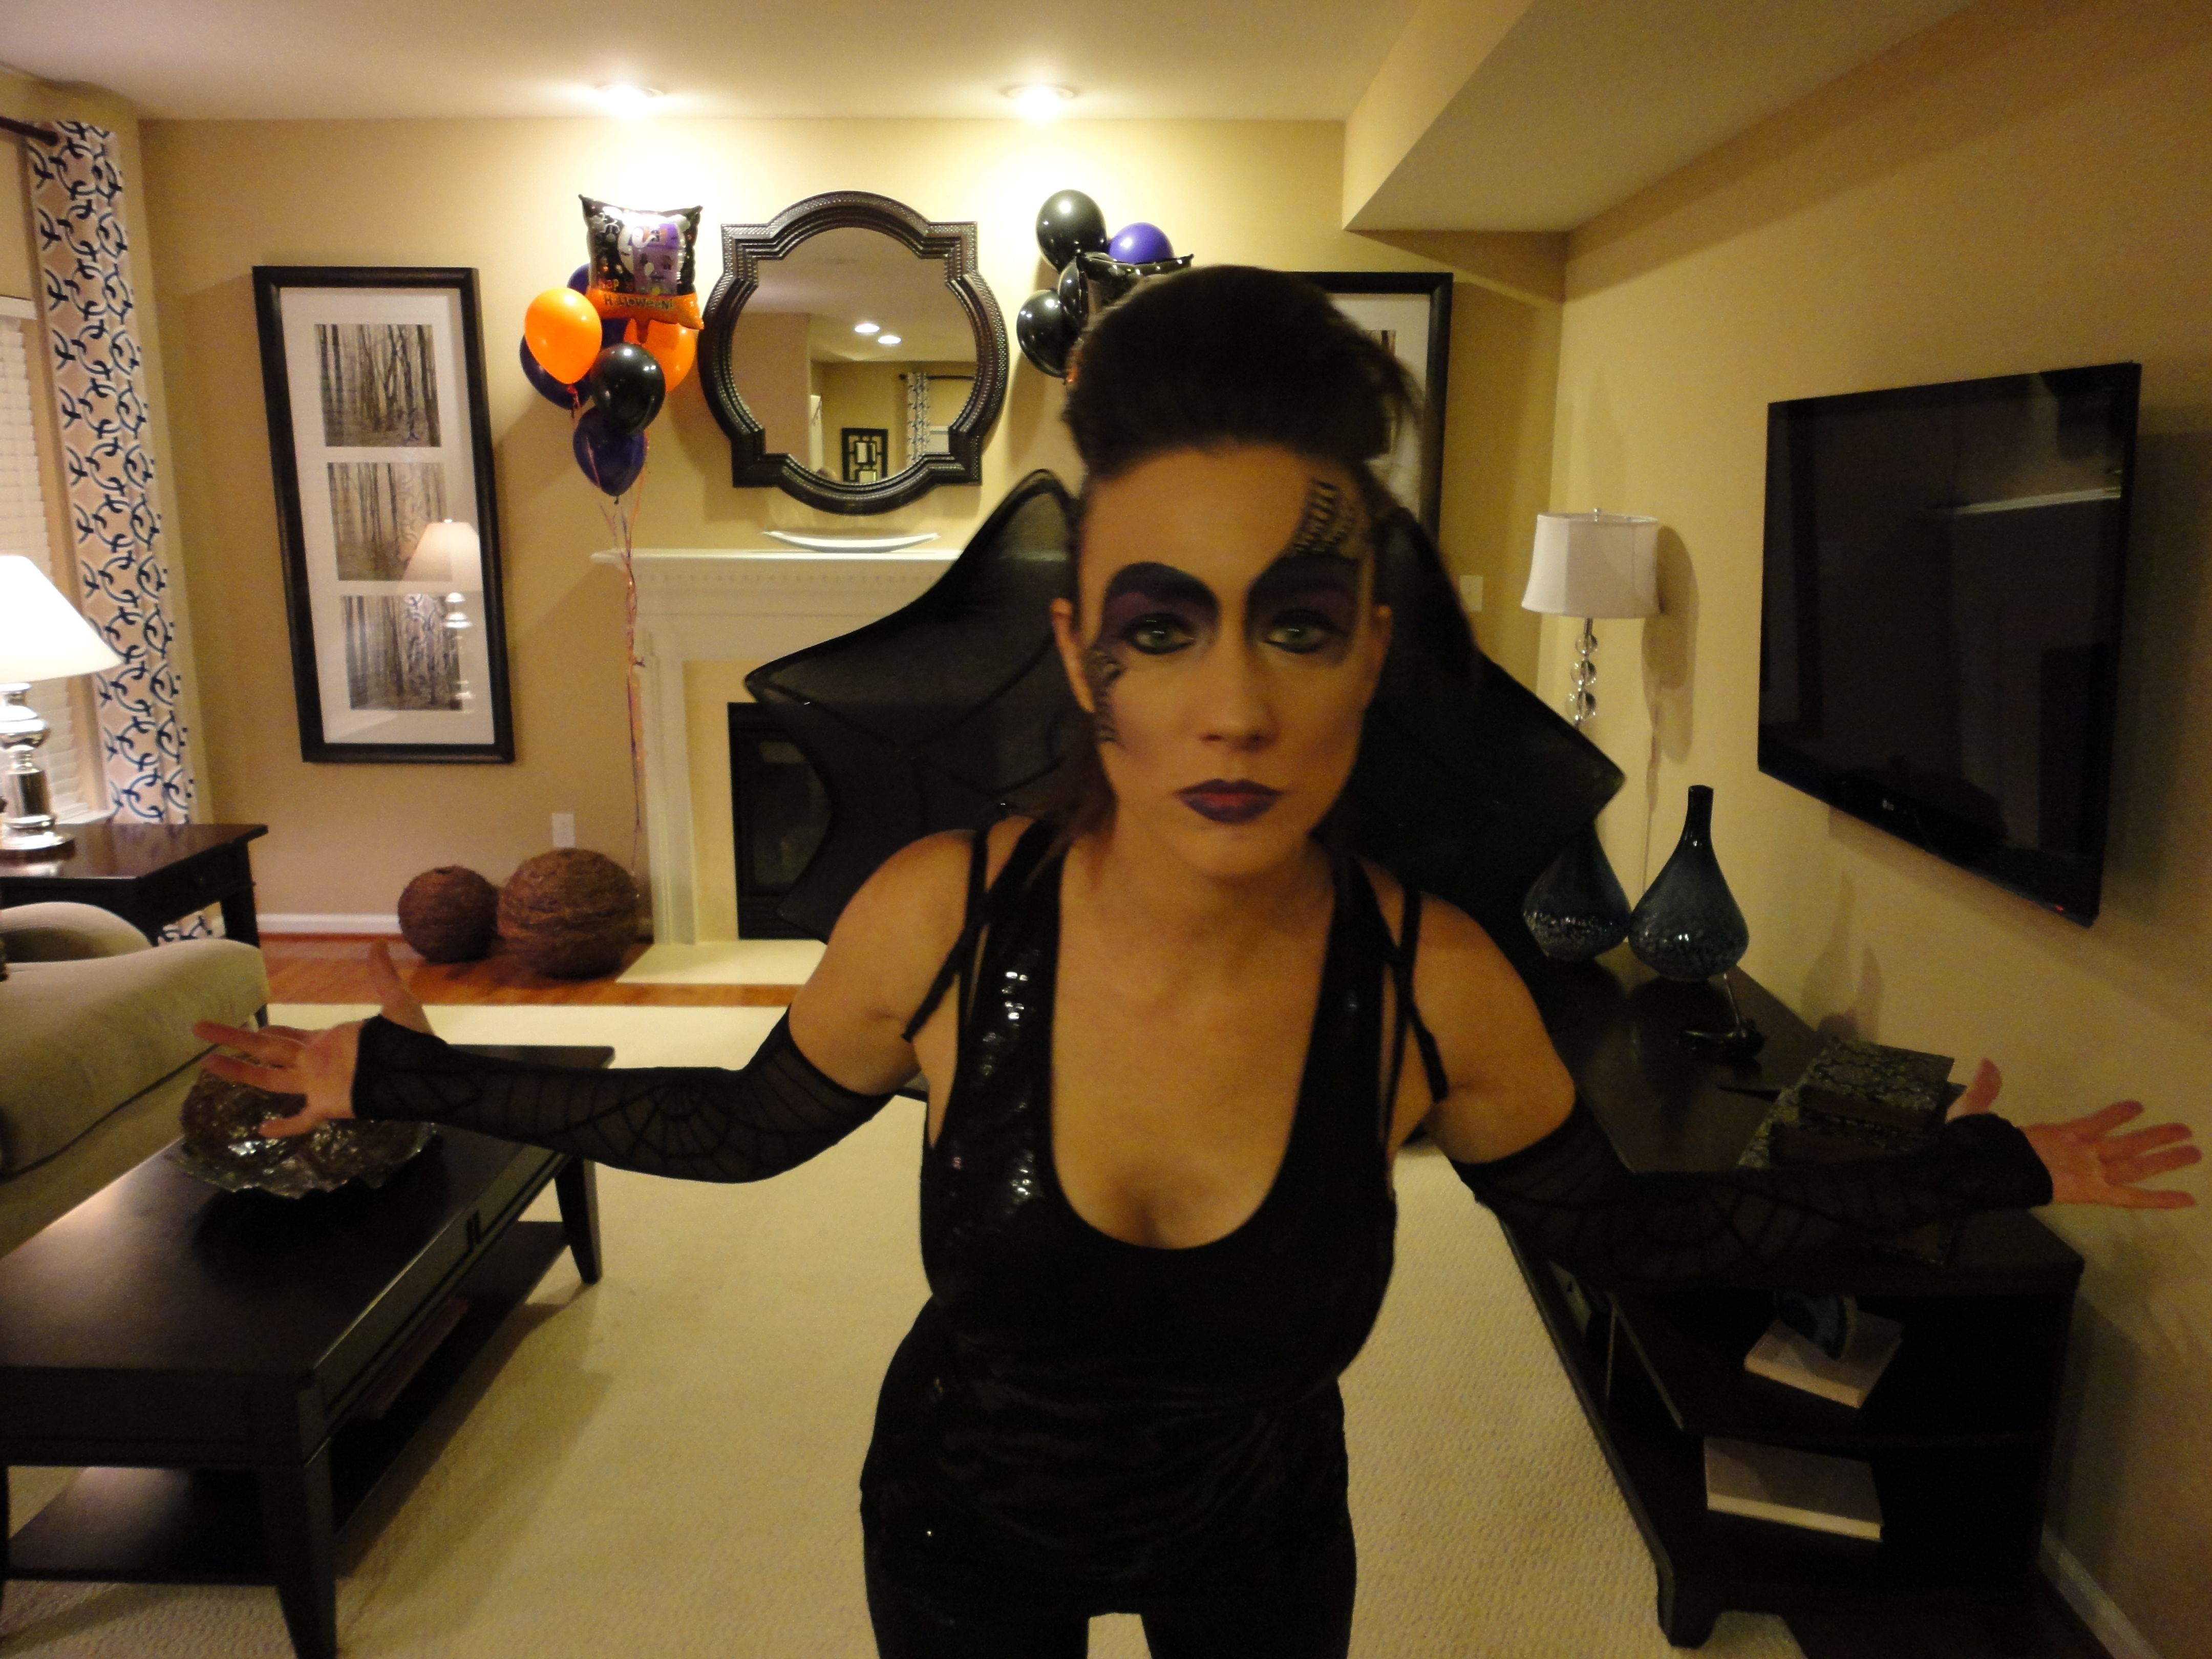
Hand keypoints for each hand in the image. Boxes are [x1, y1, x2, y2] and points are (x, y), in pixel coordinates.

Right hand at [192, 941, 431, 1137]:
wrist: (427, 1073)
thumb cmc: (412, 1042)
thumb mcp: (397, 1003)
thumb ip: (382, 975)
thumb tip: (377, 943)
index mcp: (324, 1042)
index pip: (285, 1037)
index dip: (264, 1032)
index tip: (243, 1027)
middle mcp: (314, 1062)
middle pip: (265, 1050)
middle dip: (233, 1038)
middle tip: (201, 1028)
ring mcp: (318, 1085)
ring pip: (269, 1079)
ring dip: (239, 1072)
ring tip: (208, 1064)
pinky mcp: (329, 1105)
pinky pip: (302, 1120)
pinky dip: (284, 1126)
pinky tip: (261, 1129)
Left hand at [1950, 1059, 2198, 1208]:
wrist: (1973, 1174)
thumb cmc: (1972, 1148)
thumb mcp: (1974, 1111)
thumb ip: (1984, 1090)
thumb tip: (1986, 1063)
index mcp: (2055, 1137)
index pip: (2092, 1124)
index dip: (2113, 1116)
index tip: (2136, 1105)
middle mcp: (2078, 1155)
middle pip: (2125, 1145)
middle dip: (2154, 1138)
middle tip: (2186, 1129)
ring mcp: (2087, 1172)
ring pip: (2135, 1164)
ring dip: (2164, 1159)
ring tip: (2194, 1150)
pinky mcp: (2090, 1191)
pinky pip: (2129, 1196)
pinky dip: (2158, 1198)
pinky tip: (2185, 1199)